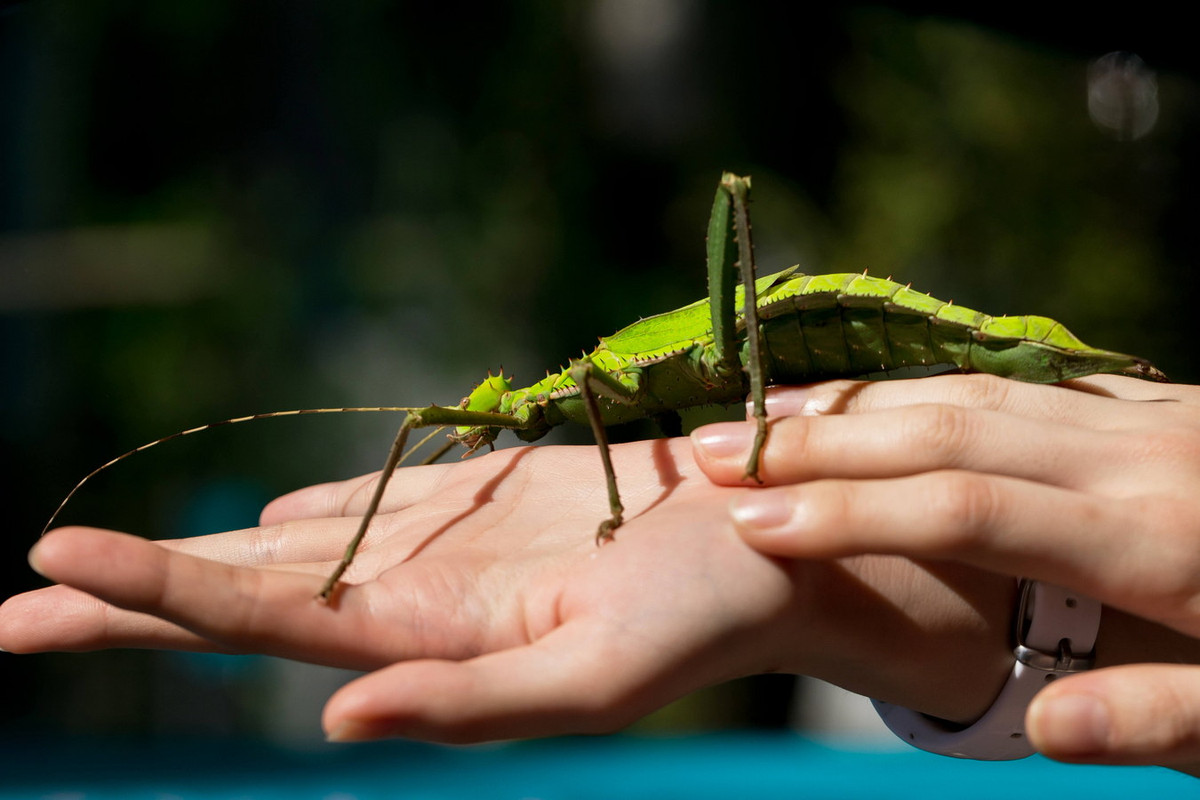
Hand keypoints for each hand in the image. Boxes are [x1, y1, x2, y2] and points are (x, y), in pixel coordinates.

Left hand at [2, 438, 1019, 742]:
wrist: (759, 550)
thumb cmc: (699, 615)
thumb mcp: (592, 678)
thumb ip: (466, 709)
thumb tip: (329, 726)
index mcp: (427, 646)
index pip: (262, 628)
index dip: (154, 604)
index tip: (42, 581)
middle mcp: (411, 603)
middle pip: (244, 601)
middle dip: (127, 606)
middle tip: (7, 607)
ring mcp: (436, 551)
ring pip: (289, 553)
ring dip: (194, 561)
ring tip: (97, 572)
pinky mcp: (473, 504)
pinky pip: (363, 509)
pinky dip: (296, 518)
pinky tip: (255, 529)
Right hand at [693, 374, 1199, 768]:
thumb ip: (1159, 722)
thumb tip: (1036, 728)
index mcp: (1163, 538)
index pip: (967, 509)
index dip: (850, 511)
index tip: (748, 519)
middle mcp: (1145, 455)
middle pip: (949, 430)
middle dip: (823, 441)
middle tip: (713, 451)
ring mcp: (1151, 417)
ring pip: (974, 389)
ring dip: (862, 403)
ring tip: (766, 417)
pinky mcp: (1157, 405)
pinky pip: (1018, 382)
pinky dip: (928, 389)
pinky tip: (873, 402)